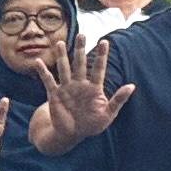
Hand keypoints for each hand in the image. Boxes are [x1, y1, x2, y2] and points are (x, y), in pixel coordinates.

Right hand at [28, 34, 128, 153]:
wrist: (72, 135)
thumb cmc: (92, 124)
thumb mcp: (108, 114)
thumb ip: (118, 100)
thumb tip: (132, 86)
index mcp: (94, 88)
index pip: (99, 68)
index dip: (101, 55)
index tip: (104, 42)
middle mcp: (80, 84)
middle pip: (80, 63)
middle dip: (81, 49)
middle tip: (82, 35)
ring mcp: (67, 88)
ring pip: (64, 68)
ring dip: (62, 56)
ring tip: (60, 43)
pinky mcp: (54, 95)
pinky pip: (48, 81)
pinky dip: (43, 72)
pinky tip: (38, 62)